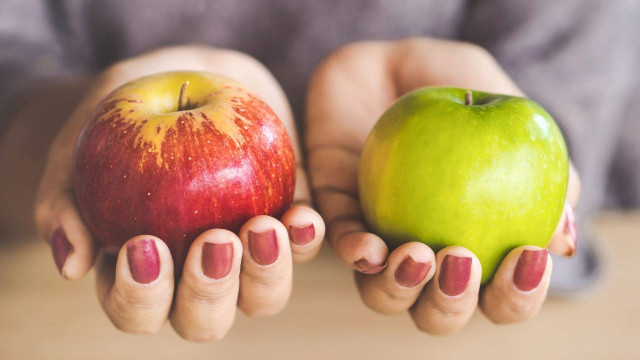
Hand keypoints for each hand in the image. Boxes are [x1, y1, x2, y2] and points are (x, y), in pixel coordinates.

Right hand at [35, 45, 324, 340]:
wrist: (191, 75)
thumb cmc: (128, 110)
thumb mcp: (88, 135)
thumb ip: (66, 195)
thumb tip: (71, 264)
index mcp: (141, 270)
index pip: (136, 308)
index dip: (140, 295)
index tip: (145, 244)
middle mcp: (195, 276)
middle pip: (204, 319)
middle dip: (208, 292)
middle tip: (214, 241)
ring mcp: (246, 258)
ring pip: (261, 297)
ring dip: (266, 273)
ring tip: (262, 226)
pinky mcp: (287, 228)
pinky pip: (304, 248)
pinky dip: (306, 238)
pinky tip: (303, 216)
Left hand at [305, 38, 580, 333]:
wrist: (389, 61)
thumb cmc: (457, 89)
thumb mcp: (511, 116)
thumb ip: (546, 169)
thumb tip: (564, 239)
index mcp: (473, 242)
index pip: (501, 294)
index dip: (517, 294)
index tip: (528, 255)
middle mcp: (426, 252)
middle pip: (438, 312)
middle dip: (452, 305)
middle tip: (463, 260)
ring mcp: (379, 237)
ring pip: (383, 294)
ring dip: (400, 288)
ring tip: (419, 254)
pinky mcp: (335, 213)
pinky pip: (337, 244)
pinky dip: (353, 252)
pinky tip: (369, 249)